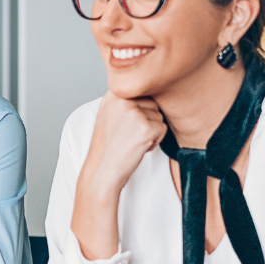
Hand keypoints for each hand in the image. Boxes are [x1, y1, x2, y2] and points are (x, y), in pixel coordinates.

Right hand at [72, 93, 165, 258]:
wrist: (101, 171)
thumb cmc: (107, 147)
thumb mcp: (109, 115)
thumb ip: (125, 100)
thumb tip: (149, 91)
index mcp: (113, 93)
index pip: (142, 93)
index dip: (140, 111)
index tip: (128, 125)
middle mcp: (123, 99)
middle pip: (152, 103)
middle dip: (147, 120)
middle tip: (129, 135)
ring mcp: (134, 113)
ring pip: (159, 116)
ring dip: (151, 131)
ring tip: (132, 141)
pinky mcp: (146, 127)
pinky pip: (163, 128)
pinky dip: (155, 141)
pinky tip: (138, 147)